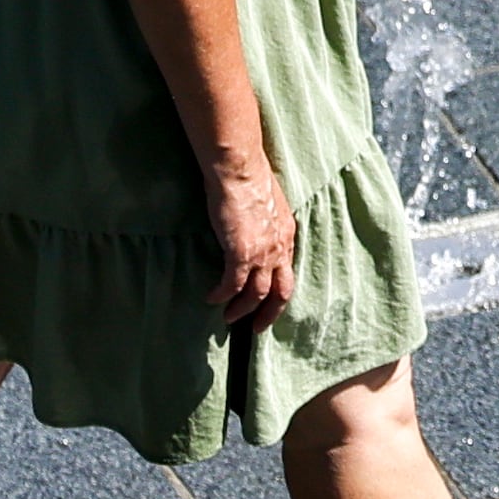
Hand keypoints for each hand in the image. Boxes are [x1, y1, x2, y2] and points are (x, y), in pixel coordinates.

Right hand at [206, 162, 296, 328]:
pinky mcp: (241, 254)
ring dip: (242, 309)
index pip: (287, 272)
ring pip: (257, 294)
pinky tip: (212, 299)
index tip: (269, 303)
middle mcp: (279, 248)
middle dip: (269, 313)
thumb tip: (255, 225)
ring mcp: (262, 253)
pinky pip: (233, 285)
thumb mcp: (267, 203)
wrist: (239, 171)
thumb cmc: (248, 179)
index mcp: (287, 235)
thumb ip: (265, 220)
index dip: (278, 291)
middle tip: (256, 327)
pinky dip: (222, 295)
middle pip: (280, 292)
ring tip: (229, 318)